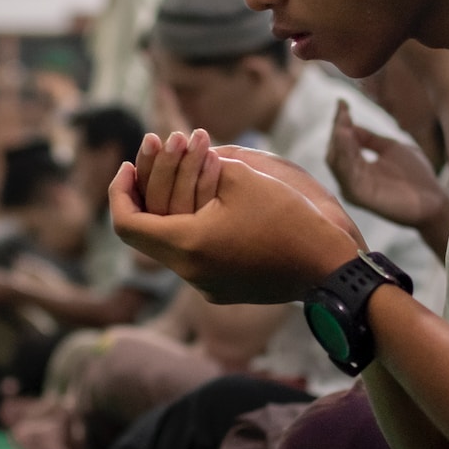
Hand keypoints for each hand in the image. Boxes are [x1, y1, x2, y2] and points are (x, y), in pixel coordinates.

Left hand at [111, 142, 359, 304]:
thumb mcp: (241, 176)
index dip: (119, 192)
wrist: (329, 267)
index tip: (127, 165)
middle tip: (154, 158)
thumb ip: (200, 164)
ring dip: (171, 206)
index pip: (126, 224)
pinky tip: (206, 201)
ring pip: (170, 244)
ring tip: (186, 173)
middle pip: (145, 233)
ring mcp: (206, 287)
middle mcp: (190, 274)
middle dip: (146, 189)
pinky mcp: (223, 290)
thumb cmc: (288, 218)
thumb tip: (175, 159)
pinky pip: (193, 256)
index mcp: (188, 246)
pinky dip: (190, 226)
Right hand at [326, 99, 448, 233]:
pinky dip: (344, 155)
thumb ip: (370, 139)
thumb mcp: (391, 149)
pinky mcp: (360, 196)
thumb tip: (350, 125)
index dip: (341, 122)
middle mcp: (352, 178)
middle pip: (335, 150)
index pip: (342, 143)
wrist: (435, 200)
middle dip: (337, 129)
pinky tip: (347, 137)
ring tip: (342, 122)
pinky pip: (346, 174)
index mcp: (358, 168)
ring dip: (338, 140)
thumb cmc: (417, 176)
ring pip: (336, 161)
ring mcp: (354, 188)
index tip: (342, 102)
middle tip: (342, 111)